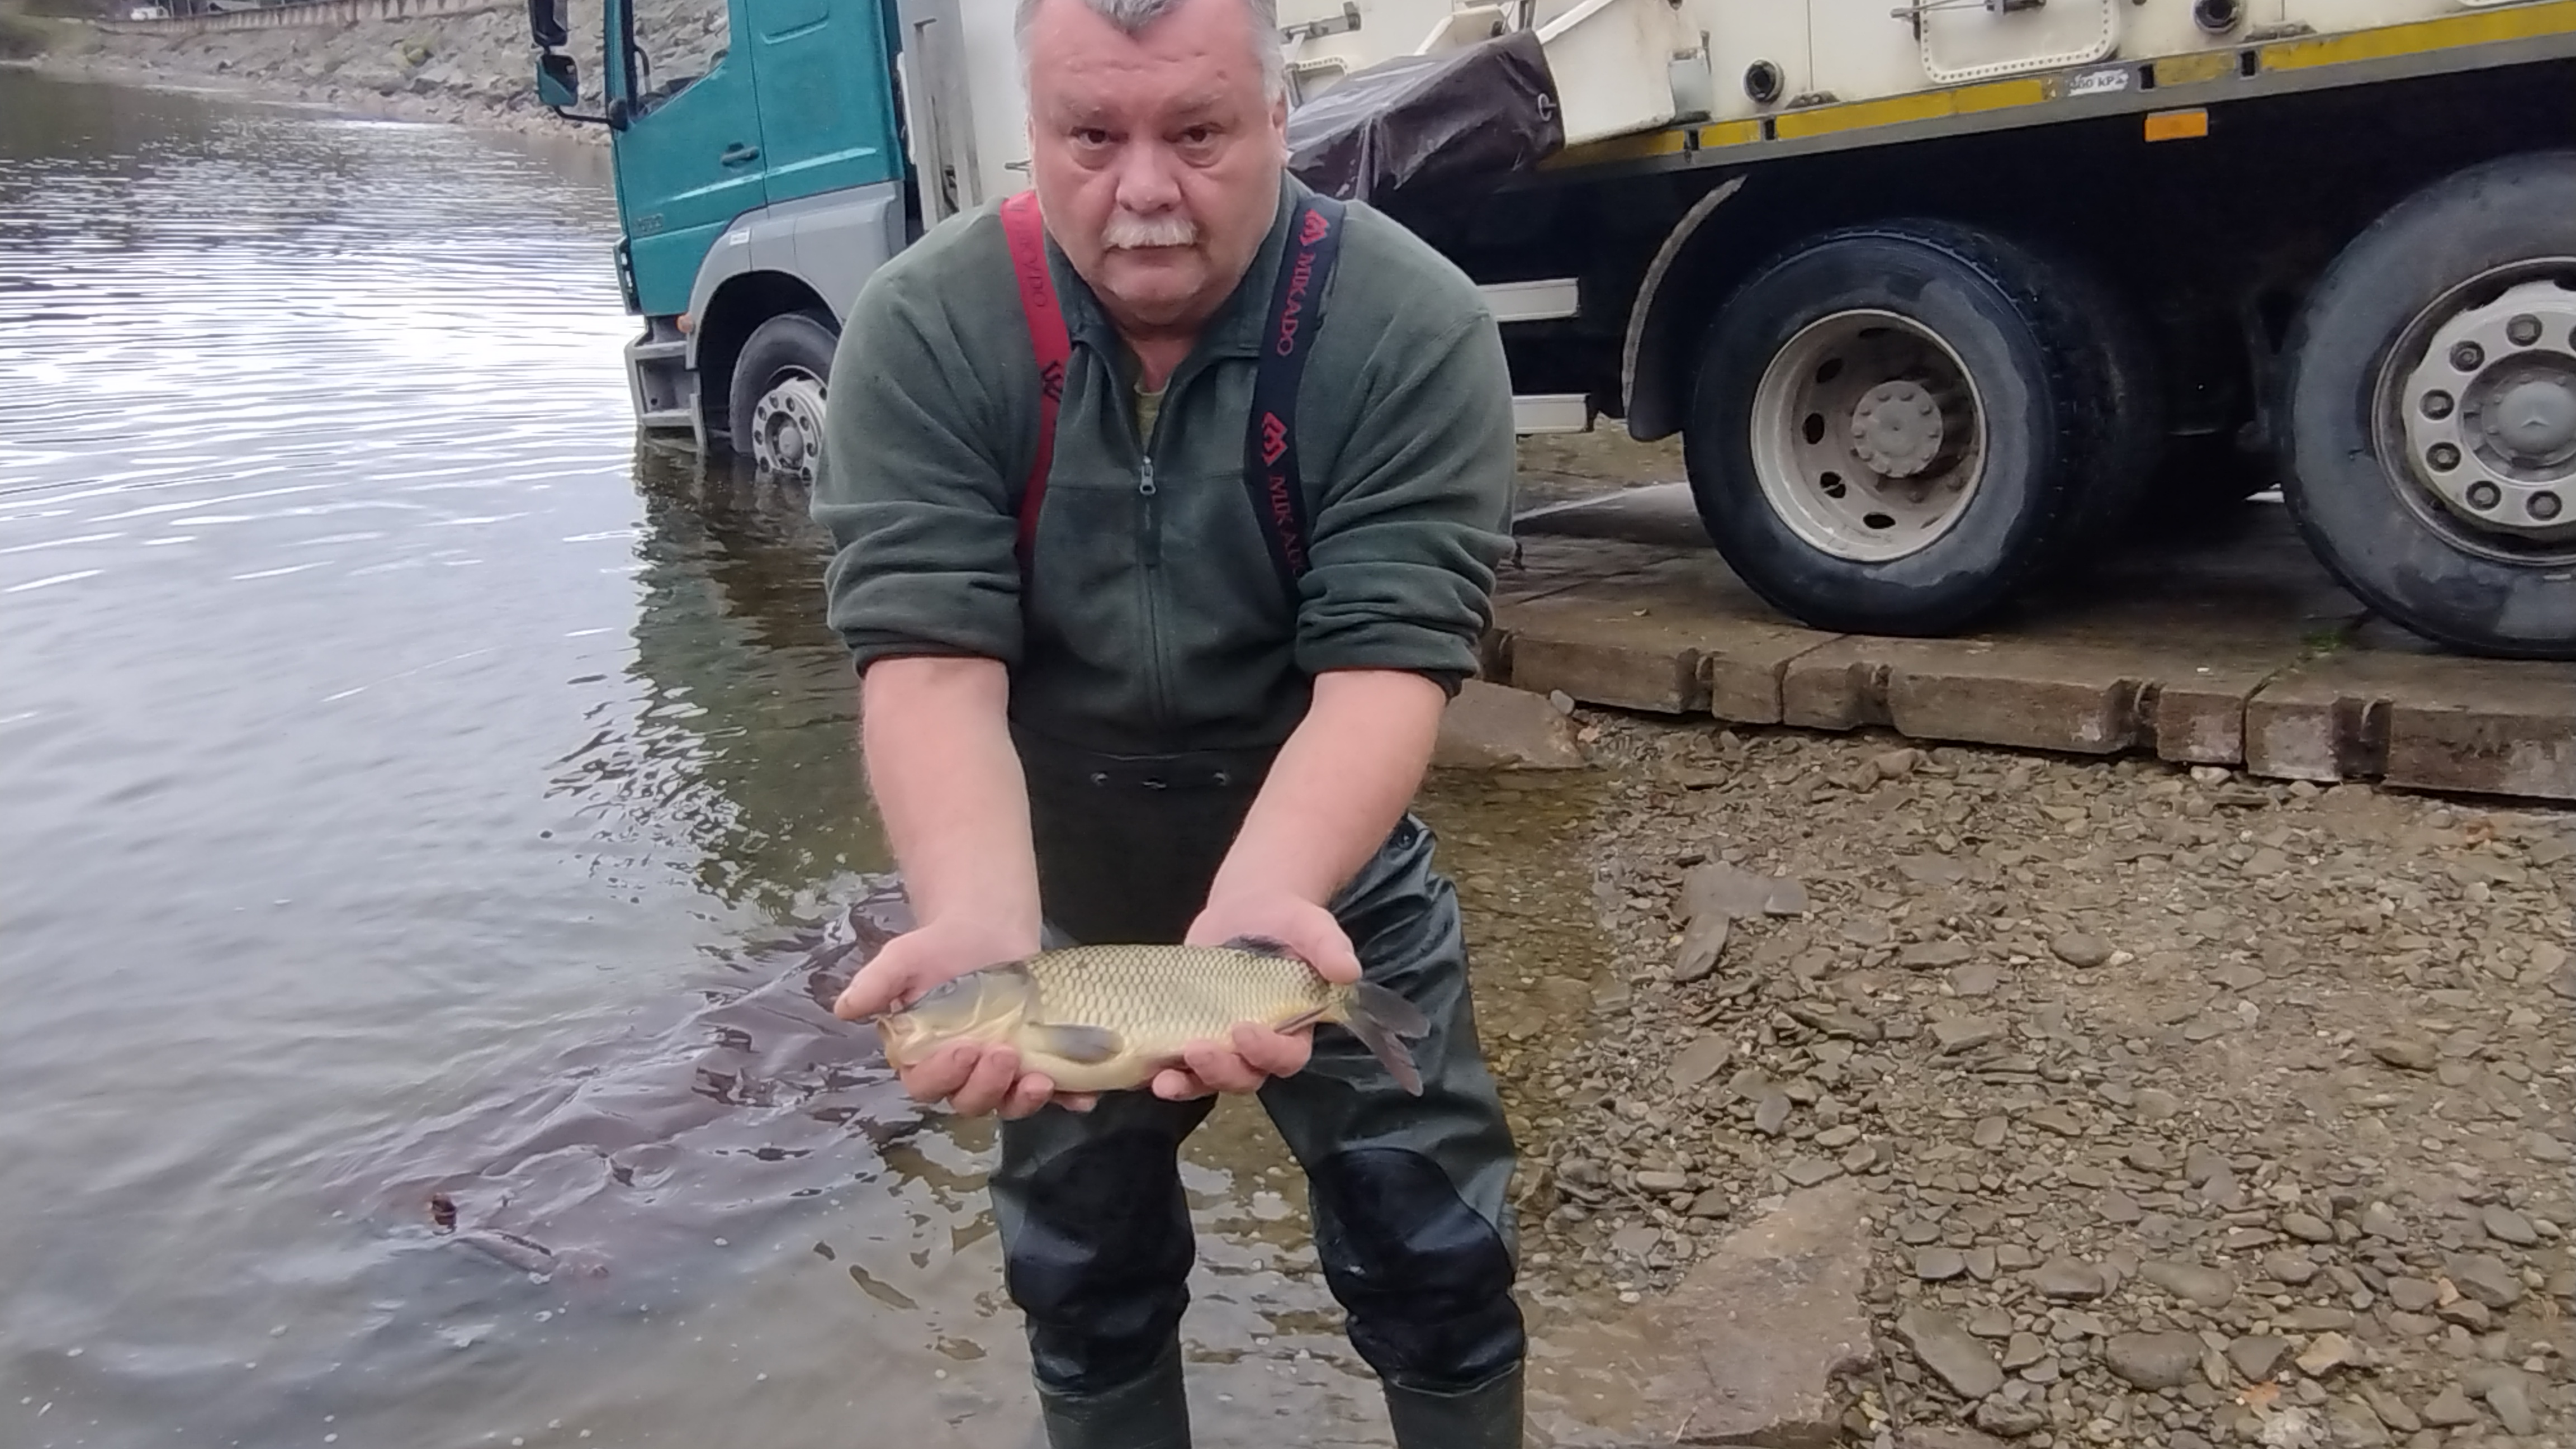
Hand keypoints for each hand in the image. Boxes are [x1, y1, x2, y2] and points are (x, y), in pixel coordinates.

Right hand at [835, 918, 1095, 1119]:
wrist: (985, 929)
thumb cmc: (938, 948)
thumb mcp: (903, 958)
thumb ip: (877, 983)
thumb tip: (845, 1007)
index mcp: (923, 1059)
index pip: (926, 1083)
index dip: (943, 1074)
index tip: (962, 1047)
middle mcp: (962, 1076)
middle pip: (970, 1101)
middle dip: (987, 1085)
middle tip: (1005, 1054)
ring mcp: (1003, 1074)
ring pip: (1009, 1103)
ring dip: (1025, 1099)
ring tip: (1042, 1077)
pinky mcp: (1039, 1062)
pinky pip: (1055, 1092)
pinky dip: (1070, 1097)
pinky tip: (1084, 1095)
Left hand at [1155, 894, 1362, 1101]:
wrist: (1247, 908)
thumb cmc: (1286, 921)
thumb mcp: (1311, 925)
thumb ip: (1328, 947)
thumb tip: (1348, 970)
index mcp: (1294, 1029)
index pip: (1286, 1057)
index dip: (1267, 1052)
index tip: (1243, 1030)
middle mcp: (1257, 1047)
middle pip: (1244, 1077)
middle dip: (1221, 1071)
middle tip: (1197, 1050)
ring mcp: (1219, 1043)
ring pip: (1207, 1080)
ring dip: (1186, 1084)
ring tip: (1163, 1079)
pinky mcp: (1185, 1033)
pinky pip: (1175, 1064)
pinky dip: (1159, 1070)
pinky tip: (1142, 1069)